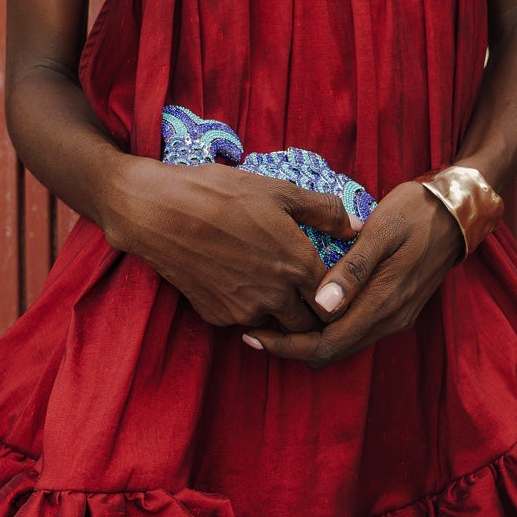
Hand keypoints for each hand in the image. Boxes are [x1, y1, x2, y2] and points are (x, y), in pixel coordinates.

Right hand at [108, 157, 365, 333]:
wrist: (159, 212)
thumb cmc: (221, 194)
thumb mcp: (279, 191)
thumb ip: (324, 211)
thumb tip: (357, 226)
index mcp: (298, 265)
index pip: (335, 303)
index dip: (337, 297)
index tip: (333, 287)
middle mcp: (275, 295)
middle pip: (308, 325)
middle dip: (311, 314)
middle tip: (308, 295)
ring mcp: (244, 310)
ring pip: (275, 324)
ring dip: (279, 312)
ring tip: (270, 283)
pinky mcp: (216, 316)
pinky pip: (242, 320)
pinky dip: (246, 307)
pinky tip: (237, 279)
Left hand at [240, 178, 464, 367]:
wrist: (457, 211)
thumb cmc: (415, 212)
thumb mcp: (381, 231)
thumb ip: (353, 270)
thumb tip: (322, 306)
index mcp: (383, 302)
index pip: (326, 344)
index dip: (286, 346)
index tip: (252, 335)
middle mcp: (389, 319)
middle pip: (331, 352)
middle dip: (291, 346)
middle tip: (252, 330)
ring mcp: (395, 317)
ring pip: (342, 344)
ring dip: (308, 338)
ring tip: (272, 317)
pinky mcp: (396, 308)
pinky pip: (355, 330)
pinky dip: (327, 328)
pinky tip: (306, 306)